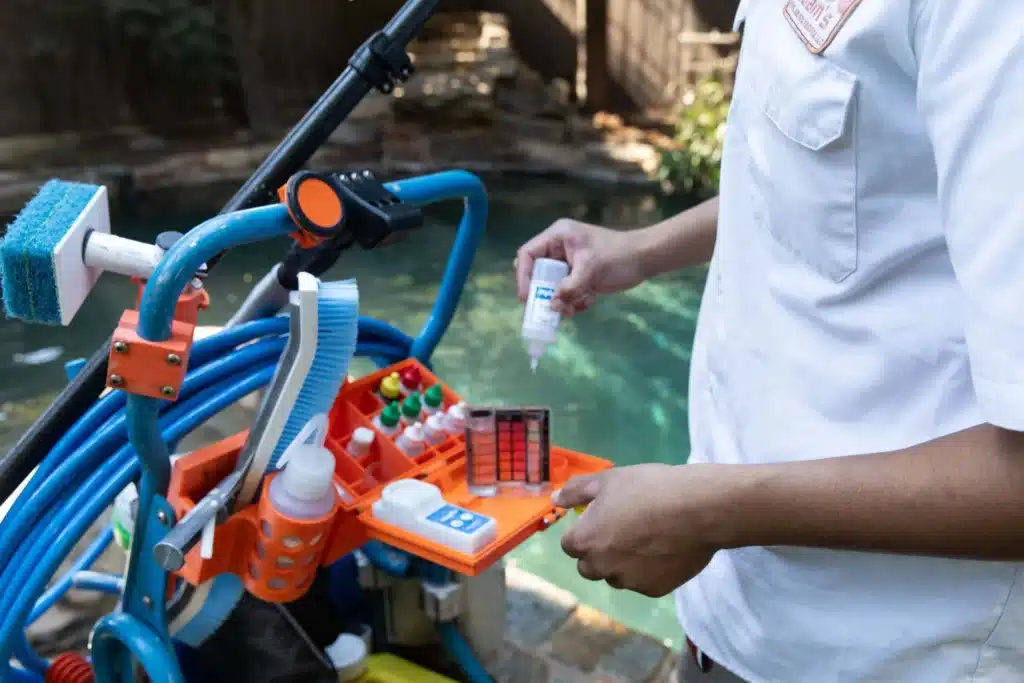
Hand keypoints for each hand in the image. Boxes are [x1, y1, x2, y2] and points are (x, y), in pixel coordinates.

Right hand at [515, 219, 647, 315]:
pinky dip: (574, 301)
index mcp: (558, 237)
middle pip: (538, 274)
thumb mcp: (591, 270)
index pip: (528, 254)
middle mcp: (559, 249)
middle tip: (551, 308)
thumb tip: (552, 305)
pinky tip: (589, 301)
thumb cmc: (619, 256)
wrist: (645, 259)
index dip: (523, 276)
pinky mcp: (579, 277)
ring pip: (552, 287)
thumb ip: (570, 287)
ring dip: (561, 301)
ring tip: (574, 309)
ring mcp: (569, 264)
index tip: (527, 297)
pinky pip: (566, 293)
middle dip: (545, 293)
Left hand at [553, 464, 724, 596]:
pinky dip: (648, 570)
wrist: (698, 509)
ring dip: (621, 564)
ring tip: (646, 539)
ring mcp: (629, 582)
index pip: (570, 544)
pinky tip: (664, 549)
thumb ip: (576, 491)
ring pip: (616, 576)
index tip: (600, 519)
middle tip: (621, 530)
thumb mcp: (608, 479)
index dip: (583, 530)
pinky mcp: (655, 590)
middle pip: (589, 566)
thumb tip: (556, 499)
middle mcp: (602, 567)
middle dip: (598, 552)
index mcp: (585, 541)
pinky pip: (643, 582)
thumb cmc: (648, 489)